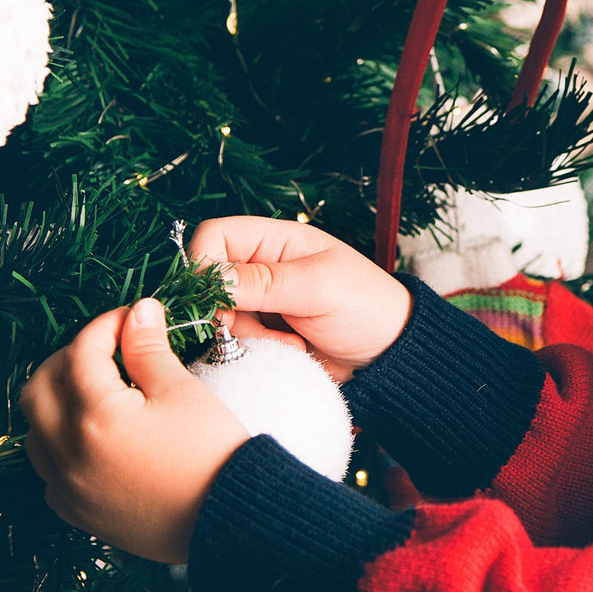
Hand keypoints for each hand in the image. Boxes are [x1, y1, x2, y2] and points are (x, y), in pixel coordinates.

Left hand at [21, 297, 248, 563]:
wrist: (229, 520)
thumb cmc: (211, 453)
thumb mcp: (182, 391)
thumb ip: (149, 348)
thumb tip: (138, 312)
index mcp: (94, 414)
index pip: (83, 350)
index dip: (108, 325)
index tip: (133, 318)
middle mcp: (68, 451)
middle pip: (40, 387)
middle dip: (68, 359)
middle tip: (106, 350)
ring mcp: (68, 487)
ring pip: (34, 431)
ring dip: (55, 403)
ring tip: (94, 392)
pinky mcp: (77, 513)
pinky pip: (48, 474)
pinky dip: (59, 448)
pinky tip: (91, 440)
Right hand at [186, 216, 411, 379]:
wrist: (389, 355)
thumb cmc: (365, 306)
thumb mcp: (318, 288)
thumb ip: (264, 282)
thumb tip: (210, 279)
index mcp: (274, 241)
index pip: (213, 236)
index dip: (203, 265)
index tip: (216, 299)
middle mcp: (260, 268)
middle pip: (209, 284)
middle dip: (230, 312)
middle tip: (260, 330)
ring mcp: (260, 304)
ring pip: (220, 320)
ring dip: (249, 338)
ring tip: (292, 344)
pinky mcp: (262, 336)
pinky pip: (236, 344)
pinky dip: (257, 353)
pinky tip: (291, 353)